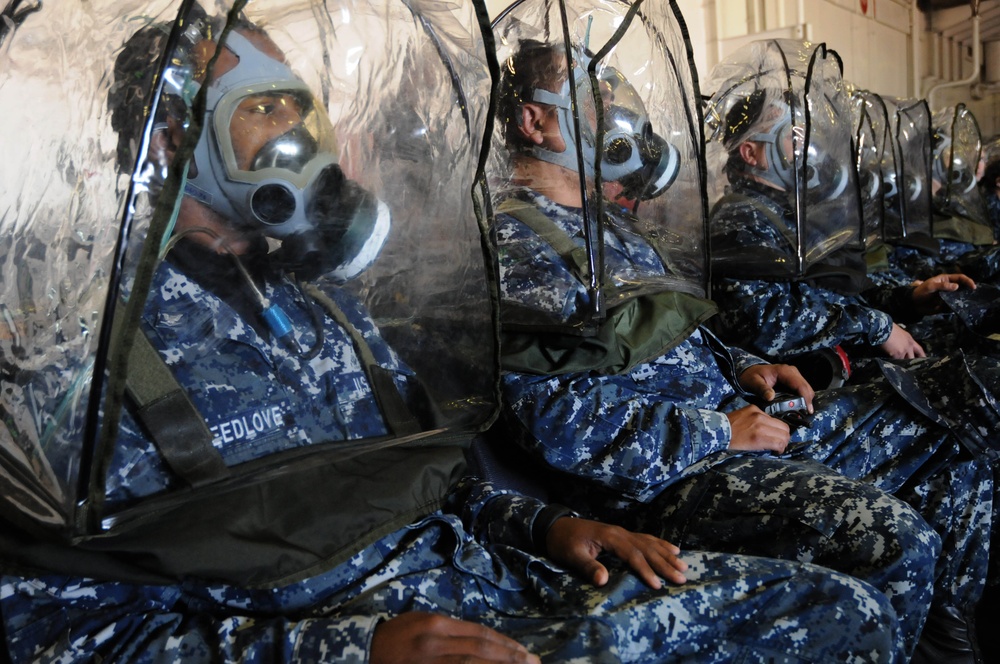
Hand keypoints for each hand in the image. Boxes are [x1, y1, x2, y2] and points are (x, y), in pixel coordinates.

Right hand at [371, 612, 539, 663]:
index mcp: (435, 624)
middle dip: (510, 659)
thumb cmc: (392, 637)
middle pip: (481, 650)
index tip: (525, 653)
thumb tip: (482, 643)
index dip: (505, 645)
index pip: (480, 635)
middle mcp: (434, 641)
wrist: (361, 651)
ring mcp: (429, 661)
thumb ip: (449, 631)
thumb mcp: (419, 623)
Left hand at [545, 517, 687, 588]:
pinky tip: (672, 549)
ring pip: (649, 542)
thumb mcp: (571, 556)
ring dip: (667, 554)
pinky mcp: (621, 534)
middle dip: (665, 564)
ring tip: (683, 566)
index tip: (658, 585)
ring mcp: (622, 532)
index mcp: (610, 537)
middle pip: (647, 548)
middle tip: (682, 578)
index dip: (646, 570)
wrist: (555, 526)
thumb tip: (603, 580)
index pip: (633, 555)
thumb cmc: (563, 542)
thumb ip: (587, 567)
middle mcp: (620, 532)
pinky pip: (645, 538)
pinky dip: (660, 544)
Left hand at [726, 405, 789, 452]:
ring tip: (771, 434)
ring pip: (779, 422)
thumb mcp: (750, 449)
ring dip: (778, 430)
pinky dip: (768, 422)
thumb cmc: (733, 442)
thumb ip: (766, 446)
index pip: (781, 442)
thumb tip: (778, 445)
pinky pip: (768, 415)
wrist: (719, 429)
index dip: (782, 448)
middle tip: (778, 442)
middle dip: (784, 439)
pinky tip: (761, 426)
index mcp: (759, 437)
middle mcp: (760, 424)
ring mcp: (758, 414)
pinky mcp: (754, 407)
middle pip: (785, 431)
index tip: (778, 450)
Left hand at [738, 364, 814, 412]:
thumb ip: (762, 389)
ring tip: (801, 413)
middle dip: (807, 401)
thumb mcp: (753, 382)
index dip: (806, 398)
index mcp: (784, 371)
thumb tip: (770, 397)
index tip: (807, 410)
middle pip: (806, 388)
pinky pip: (801, 391)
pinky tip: (798, 408)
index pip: (800, 385)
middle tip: (804, 415)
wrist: (749, 372)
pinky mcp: (793, 381)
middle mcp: (792, 372)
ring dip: (805, 401)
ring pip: (806, 390)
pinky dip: (802, 399)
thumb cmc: (751, 376)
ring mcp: (793, 376)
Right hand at [880, 323, 924, 358]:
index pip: (919, 349)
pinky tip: (888, 357)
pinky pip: (895, 360)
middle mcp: (909, 346)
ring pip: (903, 360)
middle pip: (912, 357)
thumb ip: (903, 340)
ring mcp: (904, 350)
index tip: (924, 360)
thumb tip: (900, 345)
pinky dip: (892, 359)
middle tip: (910, 366)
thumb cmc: (890, 329)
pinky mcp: (897, 354)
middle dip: (910, 361)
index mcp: (910, 340)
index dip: (922, 355)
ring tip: (894, 361)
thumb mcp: (900, 333)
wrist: (885, 329)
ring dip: (899, 360)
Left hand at [911, 273, 975, 314]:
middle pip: (962, 287)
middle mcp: (948, 287)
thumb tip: (957, 286)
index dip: (968, 281)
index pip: (960, 278)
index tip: (973, 287)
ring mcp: (947, 296)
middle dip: (968, 291)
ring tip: (968, 303)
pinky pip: (954, 305)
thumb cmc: (920, 292)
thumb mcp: (930, 287)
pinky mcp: (946, 304)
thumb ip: (942, 286)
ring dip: (963, 300)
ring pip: (959, 297)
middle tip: (973, 296)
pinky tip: (959, 309)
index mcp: (945, 280)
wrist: (912, 304)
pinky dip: (957, 307)